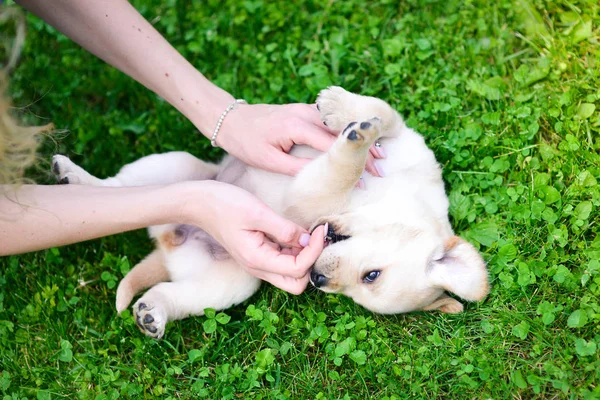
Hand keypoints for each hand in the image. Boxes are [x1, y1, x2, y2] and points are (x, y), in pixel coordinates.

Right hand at [181, 180, 325, 293]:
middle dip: (312, 262)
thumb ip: (284, 229)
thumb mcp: (257, 212)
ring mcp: (258, 263)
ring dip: (305, 257)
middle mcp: (258, 268)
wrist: (198, 203)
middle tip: (317, 236)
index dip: (315, 251)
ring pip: (291, 274)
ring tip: (311, 232)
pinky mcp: (258, 255)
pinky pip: (283, 262)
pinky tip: (297, 232)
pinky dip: (295, 251)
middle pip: (297, 283)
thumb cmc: (224, 204)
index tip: (321, 229)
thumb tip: (307, 240)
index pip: (299, 270)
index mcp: (257, 260)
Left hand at [217, 103, 383, 176]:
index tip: (369, 175)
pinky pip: (331, 119)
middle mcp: (305, 113)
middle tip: (382, 166)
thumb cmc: (245, 141)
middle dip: (364, 148)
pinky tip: (357, 140)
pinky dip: (347, 130)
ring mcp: (306, 109)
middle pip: (343, 131)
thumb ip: (296, 166)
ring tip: (377, 153)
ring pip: (340, 123)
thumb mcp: (268, 160)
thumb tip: (322, 175)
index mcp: (296, 126)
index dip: (353, 160)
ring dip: (358, 138)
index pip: (333, 145)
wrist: (229, 118)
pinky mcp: (304, 110)